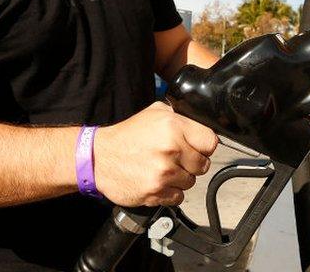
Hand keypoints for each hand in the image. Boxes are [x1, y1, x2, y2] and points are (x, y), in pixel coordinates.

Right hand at [94, 101, 218, 207]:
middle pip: (203, 165)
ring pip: (191, 182)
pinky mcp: (156, 192)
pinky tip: (157, 181)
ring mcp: (163, 173)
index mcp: (173, 127)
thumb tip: (200, 123)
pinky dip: (170, 192)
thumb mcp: (154, 112)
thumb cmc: (126, 136)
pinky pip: (178, 197)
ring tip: (162, 169)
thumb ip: (179, 116)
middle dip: (191, 163)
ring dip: (180, 178)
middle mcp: (171, 149)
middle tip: (175, 159)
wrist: (99, 158)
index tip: (196, 148)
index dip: (204, 146)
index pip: (210, 142)